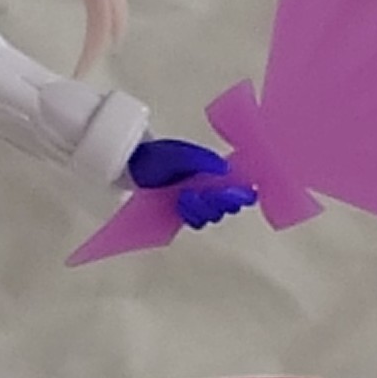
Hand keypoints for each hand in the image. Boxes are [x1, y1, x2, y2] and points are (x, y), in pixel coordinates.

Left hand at [127, 136, 257, 229]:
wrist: (135, 168)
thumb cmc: (161, 158)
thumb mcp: (182, 155)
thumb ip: (203, 160)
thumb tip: (224, 169)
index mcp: (217, 175)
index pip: (240, 190)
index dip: (240, 196)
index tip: (231, 192)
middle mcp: (211, 191)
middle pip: (228, 207)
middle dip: (220, 203)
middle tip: (208, 195)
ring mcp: (197, 204)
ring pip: (212, 216)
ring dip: (204, 210)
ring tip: (188, 197)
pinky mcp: (183, 214)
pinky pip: (195, 222)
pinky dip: (192, 216)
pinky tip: (183, 206)